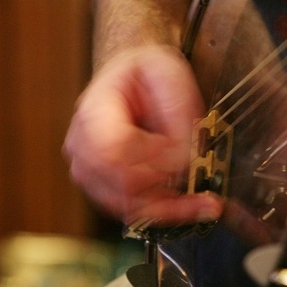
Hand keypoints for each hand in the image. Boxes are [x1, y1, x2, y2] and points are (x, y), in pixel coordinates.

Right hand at [63, 45, 222, 225]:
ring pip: (126, 206)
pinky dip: (163, 212)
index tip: (182, 156)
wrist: (132, 77)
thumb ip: (178, 111)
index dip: (150, 160)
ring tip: (204, 203)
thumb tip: (184, 154)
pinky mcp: (103, 187)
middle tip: (201, 185)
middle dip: (166, 188)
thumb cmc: (145, 73)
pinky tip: (190, 207)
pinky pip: (131, 211)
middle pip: (119, 186)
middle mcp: (82, 146)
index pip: (112, 151)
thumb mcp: (169, 73)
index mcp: (93, 111)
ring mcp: (88, 170)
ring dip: (169, 208)